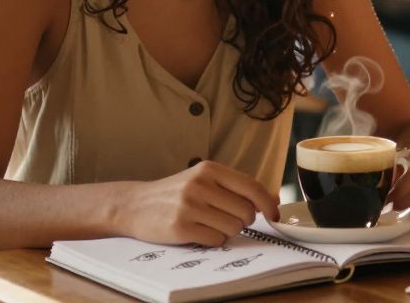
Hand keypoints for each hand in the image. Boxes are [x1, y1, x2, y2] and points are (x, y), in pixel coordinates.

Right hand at [117, 161, 277, 245]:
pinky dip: (212, 240)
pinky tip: (197, 232)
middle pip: (246, 212)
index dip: (268, 203)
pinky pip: (216, 240)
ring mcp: (189, 206)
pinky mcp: (180, 227)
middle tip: (225, 218)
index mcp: (210, 169)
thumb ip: (236, 187)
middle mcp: (200, 185)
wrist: (134, 204)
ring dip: (226, 231)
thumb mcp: (204, 180)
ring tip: (208, 223)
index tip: (275, 215)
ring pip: (233, 228)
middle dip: (243, 220)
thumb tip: (274, 198)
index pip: (251, 186)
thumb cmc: (175, 193)